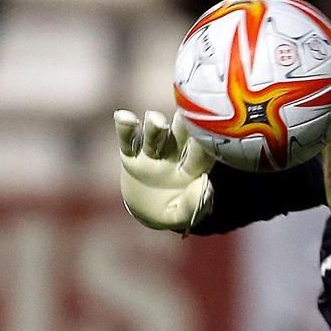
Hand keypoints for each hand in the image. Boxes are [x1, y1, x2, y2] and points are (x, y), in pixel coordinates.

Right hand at [114, 109, 215, 232]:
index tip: (207, 132)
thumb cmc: (173, 212)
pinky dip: (125, 129)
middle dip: (181, 126)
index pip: (200, 155)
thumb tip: (204, 185)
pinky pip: (128, 141)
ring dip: (155, 126)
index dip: (203, 144)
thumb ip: (193, 204)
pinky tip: (123, 116)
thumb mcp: (182, 216)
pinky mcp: (131, 157)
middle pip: (179, 137)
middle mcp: (173, 157)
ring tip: (156, 121)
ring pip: (154, 137)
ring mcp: (152, 155)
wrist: (148, 213)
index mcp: (192, 170)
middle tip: (185, 114)